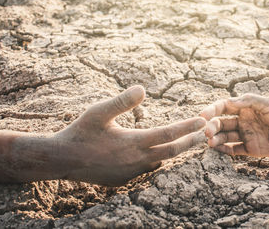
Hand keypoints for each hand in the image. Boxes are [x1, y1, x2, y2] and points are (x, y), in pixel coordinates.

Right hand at [55, 85, 205, 185]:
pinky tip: (156, 154)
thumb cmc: (80, 133)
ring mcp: (131, 172)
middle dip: (191, 141)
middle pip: (172, 151)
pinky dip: (155, 160)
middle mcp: (137, 160)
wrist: (62, 160)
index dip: (187, 127)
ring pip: (160, 162)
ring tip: (186, 142)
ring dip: (174, 151)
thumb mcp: (98, 112)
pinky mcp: (124, 180)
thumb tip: (142, 89)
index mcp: (134, 142)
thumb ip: (121, 101)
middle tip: (206, 133)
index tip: (203, 120)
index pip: (168, 134)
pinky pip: (146, 169)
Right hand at [200, 94, 268, 156]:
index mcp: (244, 107)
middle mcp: (242, 120)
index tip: (202, 115)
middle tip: (207, 133)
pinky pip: (233, 149)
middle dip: (212, 127)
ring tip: (210, 142)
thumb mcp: (267, 103)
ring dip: (215, 138)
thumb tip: (227, 102)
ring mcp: (245, 135)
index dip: (211, 110)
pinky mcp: (250, 148)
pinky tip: (217, 149)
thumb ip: (247, 101)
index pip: (223, 107)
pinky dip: (223, 150)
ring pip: (224, 136)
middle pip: (221, 123)